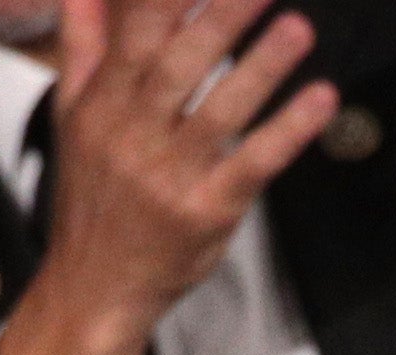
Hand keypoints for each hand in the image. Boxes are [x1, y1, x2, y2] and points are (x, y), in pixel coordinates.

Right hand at [0, 0, 341, 354]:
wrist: (94, 287)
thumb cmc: (93, 197)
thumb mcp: (74, 117)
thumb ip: (84, 48)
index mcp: (104, 104)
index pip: (139, 35)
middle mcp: (135, 135)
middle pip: (181, 65)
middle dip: (223, 17)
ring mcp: (172, 176)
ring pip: (221, 111)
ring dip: (264, 67)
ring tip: (299, 27)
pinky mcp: (207, 211)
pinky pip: (253, 164)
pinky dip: (288, 131)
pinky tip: (320, 99)